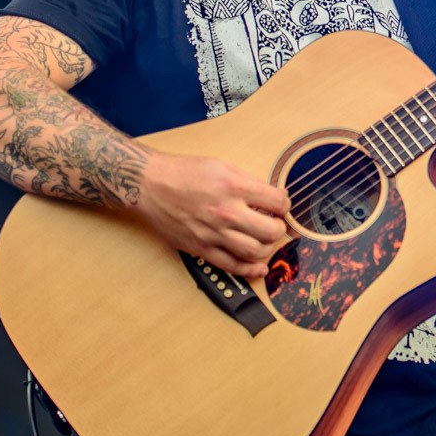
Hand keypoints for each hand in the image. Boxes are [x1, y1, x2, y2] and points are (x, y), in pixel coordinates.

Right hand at [132, 151, 290, 277]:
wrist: (150, 184)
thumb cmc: (184, 172)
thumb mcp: (223, 165)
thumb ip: (250, 181)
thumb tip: (274, 196)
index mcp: (234, 187)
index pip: (276, 202)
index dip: (285, 205)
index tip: (281, 205)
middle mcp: (226, 212)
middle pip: (270, 231)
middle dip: (280, 229)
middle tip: (275, 224)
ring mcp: (213, 233)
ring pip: (254, 251)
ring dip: (267, 247)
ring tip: (264, 239)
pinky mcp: (201, 248)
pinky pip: (231, 265)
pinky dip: (249, 270)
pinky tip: (259, 267)